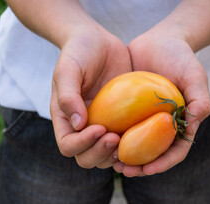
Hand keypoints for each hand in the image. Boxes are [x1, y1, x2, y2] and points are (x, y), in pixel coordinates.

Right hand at [50, 25, 131, 168]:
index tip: (100, 128)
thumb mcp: (68, 70)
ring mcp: (102, 125)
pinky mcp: (120, 120)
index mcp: (65, 119)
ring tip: (130, 139)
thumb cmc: (78, 52)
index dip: (82, 144)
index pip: (68, 146)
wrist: (97, 40)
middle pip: (86, 157)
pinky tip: (144, 136)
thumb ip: (68, 96)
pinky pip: (125, 141)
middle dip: (100, 153)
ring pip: (106, 156)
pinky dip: (133, 145)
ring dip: (116, 155)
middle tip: (116, 138)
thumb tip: (78, 125)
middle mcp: (82, 127)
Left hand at [113, 31, 209, 176]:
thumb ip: (199, 98)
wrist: (159, 41)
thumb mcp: (194, 75)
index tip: (146, 169)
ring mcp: (145, 120)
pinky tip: (100, 141)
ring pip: (135, 146)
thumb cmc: (180, 57)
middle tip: (124, 170)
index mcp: (181, 124)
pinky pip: (121, 128)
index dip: (163, 163)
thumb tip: (194, 123)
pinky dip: (113, 138)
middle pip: (153, 155)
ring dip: (123, 157)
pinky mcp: (130, 111)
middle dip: (139, 167)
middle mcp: (163, 126)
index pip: (176, 152)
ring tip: (110, 162)